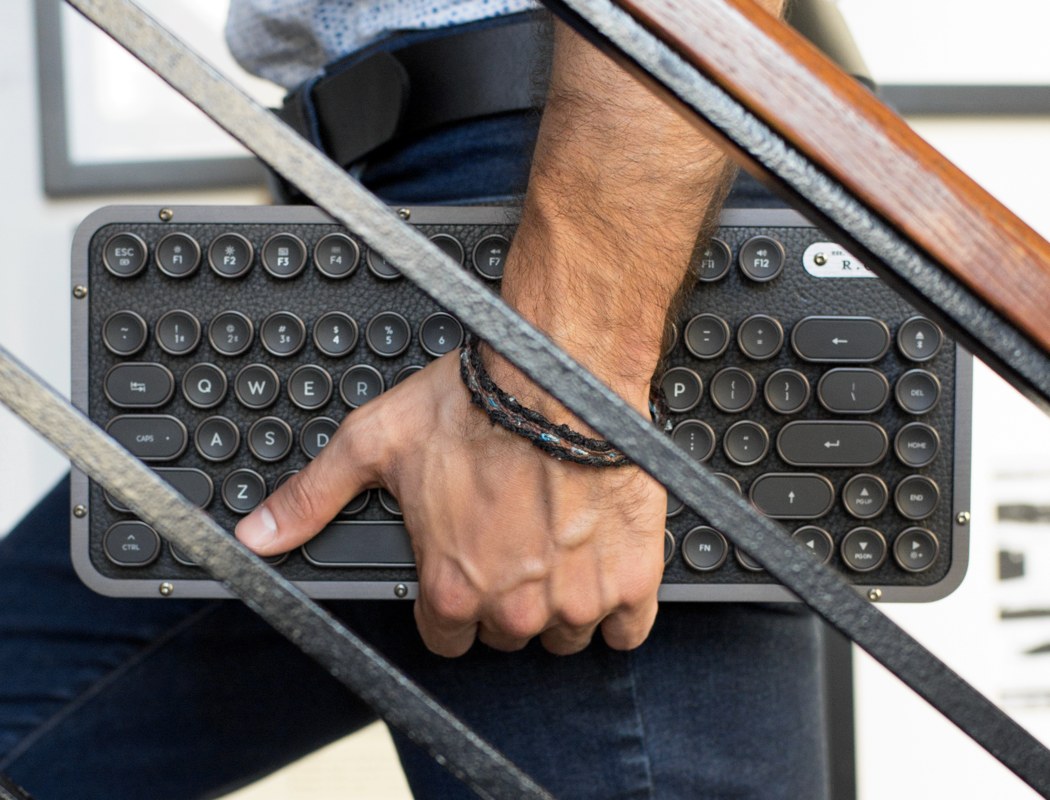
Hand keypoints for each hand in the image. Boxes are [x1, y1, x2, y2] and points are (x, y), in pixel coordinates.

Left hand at [235, 351, 667, 656]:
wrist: (562, 373)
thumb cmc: (476, 404)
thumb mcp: (374, 443)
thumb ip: (313, 498)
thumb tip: (255, 536)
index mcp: (451, 586)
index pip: (447, 637)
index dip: (453, 603)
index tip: (466, 572)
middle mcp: (514, 607)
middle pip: (507, 634)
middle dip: (507, 599)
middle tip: (514, 544)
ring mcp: (577, 599)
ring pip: (566, 633)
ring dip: (562, 602)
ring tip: (559, 544)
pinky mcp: (630, 580)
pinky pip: (628, 627)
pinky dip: (618, 605)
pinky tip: (603, 564)